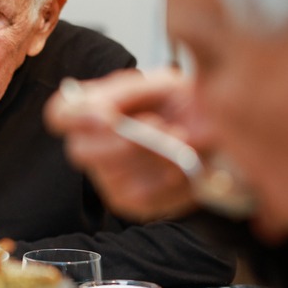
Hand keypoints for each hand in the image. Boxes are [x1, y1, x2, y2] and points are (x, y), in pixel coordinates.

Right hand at [43, 68, 198, 220]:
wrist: (227, 136)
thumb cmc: (190, 107)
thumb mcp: (163, 84)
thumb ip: (127, 91)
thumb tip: (100, 113)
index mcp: (95, 110)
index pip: (60, 114)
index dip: (74, 116)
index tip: (107, 115)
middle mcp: (94, 145)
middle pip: (80, 150)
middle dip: (120, 140)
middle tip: (158, 124)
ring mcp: (109, 178)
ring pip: (114, 174)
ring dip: (154, 155)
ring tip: (182, 137)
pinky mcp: (131, 203)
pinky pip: (141, 195)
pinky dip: (168, 176)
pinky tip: (184, 161)